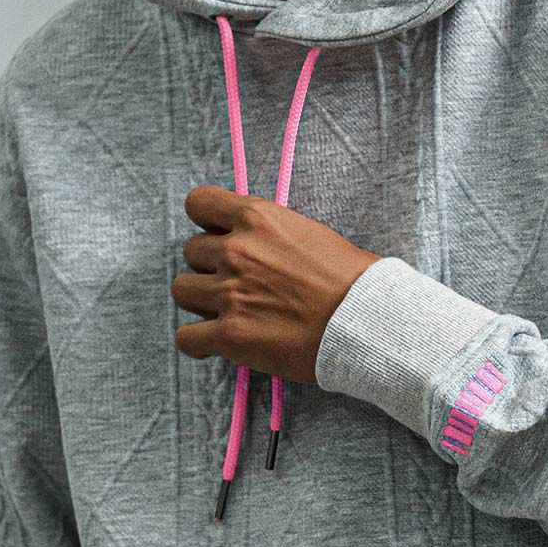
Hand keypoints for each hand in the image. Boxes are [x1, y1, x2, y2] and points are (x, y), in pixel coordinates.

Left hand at [171, 186, 380, 383]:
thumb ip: (272, 234)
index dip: (206, 222)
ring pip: (182, 291)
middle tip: (237, 283)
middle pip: (191, 251)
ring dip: (201, 301)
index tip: (220, 235)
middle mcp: (237, 251)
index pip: (198, 204)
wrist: (366, 323)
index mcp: (258, 219)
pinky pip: (186, 338)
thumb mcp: (311, 234)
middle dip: (210, 266)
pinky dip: (198, 342)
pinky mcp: (230, 335)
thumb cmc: (353, 280)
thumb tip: (258, 243)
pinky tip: (216, 343)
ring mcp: (230, 294)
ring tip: (228, 311)